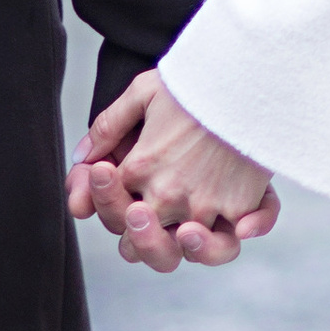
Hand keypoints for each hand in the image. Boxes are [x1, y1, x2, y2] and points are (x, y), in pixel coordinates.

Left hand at [66, 72, 279, 273]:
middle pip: (138, 244)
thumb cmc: (197, 83)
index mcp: (138, 170)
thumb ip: (107, 127)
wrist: (247, 77)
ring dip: (180, 247)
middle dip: (136, 236)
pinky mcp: (239, 208)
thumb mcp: (142, 92)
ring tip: (186, 231)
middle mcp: (167, 196)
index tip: (121, 185)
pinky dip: (238, 236)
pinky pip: (234, 239)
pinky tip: (239, 228)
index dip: (109, 203)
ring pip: (184, 253)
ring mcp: (203, 207)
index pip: (110, 208)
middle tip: (144, 216)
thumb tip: (82, 159)